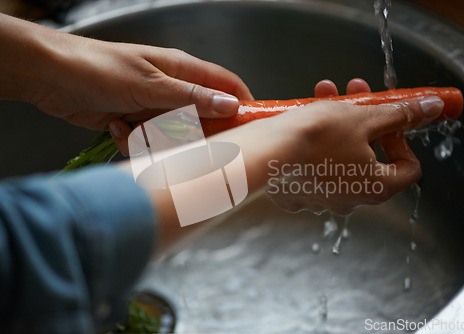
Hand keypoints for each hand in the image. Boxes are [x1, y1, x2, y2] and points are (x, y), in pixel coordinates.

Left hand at [0, 13, 251, 143]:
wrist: (52, 78)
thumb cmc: (100, 69)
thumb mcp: (151, 85)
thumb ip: (192, 98)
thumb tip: (232, 104)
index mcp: (182, 71)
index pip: (226, 86)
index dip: (242, 105)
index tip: (252, 128)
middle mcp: (173, 91)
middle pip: (203, 120)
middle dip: (189, 135)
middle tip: (171, 136)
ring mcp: (155, 110)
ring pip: (176, 138)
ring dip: (155, 140)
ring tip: (132, 126)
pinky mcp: (137, 125)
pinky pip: (151, 145)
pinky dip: (134, 142)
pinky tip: (116, 127)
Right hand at [139, 79, 443, 248]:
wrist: (264, 151)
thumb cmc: (315, 138)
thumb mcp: (363, 118)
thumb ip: (400, 115)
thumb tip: (431, 109)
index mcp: (376, 187)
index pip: (408, 167)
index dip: (401, 138)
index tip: (385, 120)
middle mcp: (350, 200)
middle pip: (370, 157)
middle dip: (363, 121)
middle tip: (352, 95)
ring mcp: (320, 200)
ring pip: (339, 159)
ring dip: (337, 127)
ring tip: (322, 97)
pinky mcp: (295, 194)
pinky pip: (312, 168)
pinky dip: (313, 146)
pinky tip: (302, 125)